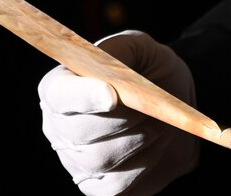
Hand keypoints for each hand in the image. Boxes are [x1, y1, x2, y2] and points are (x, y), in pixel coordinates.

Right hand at [40, 30, 198, 194]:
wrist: (173, 115)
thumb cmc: (151, 75)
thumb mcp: (141, 49)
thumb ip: (122, 49)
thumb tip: (107, 64)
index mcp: (61, 86)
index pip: (57, 94)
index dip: (82, 96)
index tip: (113, 94)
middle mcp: (59, 125)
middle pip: (77, 132)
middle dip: (122, 120)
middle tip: (151, 109)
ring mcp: (75, 160)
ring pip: (99, 160)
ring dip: (138, 141)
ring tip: (158, 124)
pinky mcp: (97, 186)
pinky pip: (116, 185)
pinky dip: (143, 166)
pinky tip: (154, 147)